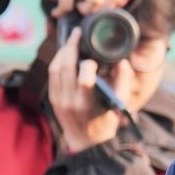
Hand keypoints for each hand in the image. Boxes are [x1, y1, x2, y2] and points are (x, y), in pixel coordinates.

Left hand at [49, 28, 138, 152]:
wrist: (86, 142)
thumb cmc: (105, 122)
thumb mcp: (118, 105)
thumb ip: (122, 83)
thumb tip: (121, 62)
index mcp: (86, 104)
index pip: (84, 80)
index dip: (89, 65)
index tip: (95, 57)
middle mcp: (69, 101)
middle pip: (65, 68)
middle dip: (70, 46)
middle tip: (77, 32)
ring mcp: (58, 100)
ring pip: (55, 69)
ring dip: (62, 51)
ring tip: (70, 40)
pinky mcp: (52, 99)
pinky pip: (51, 75)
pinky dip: (57, 61)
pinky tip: (65, 53)